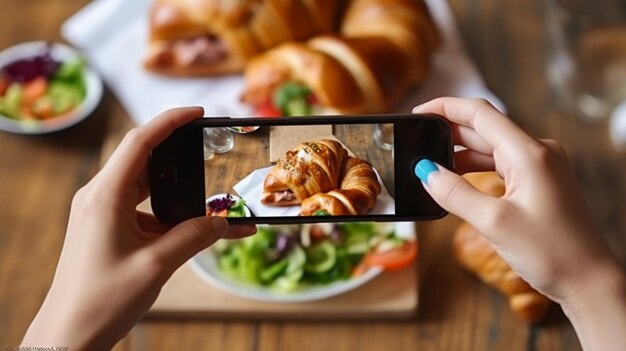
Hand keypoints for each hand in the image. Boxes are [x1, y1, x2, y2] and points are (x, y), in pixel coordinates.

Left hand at [22, 107, 255, 349]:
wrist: (69, 336)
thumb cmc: (102, 301)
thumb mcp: (158, 265)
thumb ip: (197, 236)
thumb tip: (229, 221)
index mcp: (105, 196)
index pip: (139, 142)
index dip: (170, 121)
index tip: (198, 113)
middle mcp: (99, 197)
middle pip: (143, 160)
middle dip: (179, 153)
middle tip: (211, 150)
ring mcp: (101, 213)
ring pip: (145, 187)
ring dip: (176, 190)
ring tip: (208, 195)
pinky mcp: (106, 229)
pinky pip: (142, 210)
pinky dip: (168, 214)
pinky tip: (192, 227)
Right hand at [413, 97, 625, 349]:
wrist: (589, 280)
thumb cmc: (552, 252)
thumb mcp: (493, 222)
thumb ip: (454, 193)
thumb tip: (425, 172)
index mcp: (529, 153)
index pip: (480, 113)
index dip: (445, 107)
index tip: (418, 113)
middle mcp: (537, 152)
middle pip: (484, 128)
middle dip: (448, 133)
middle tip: (416, 143)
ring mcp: (540, 167)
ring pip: (490, 149)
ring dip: (460, 154)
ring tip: (430, 166)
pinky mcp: (539, 182)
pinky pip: (501, 165)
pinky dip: (476, 170)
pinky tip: (456, 181)